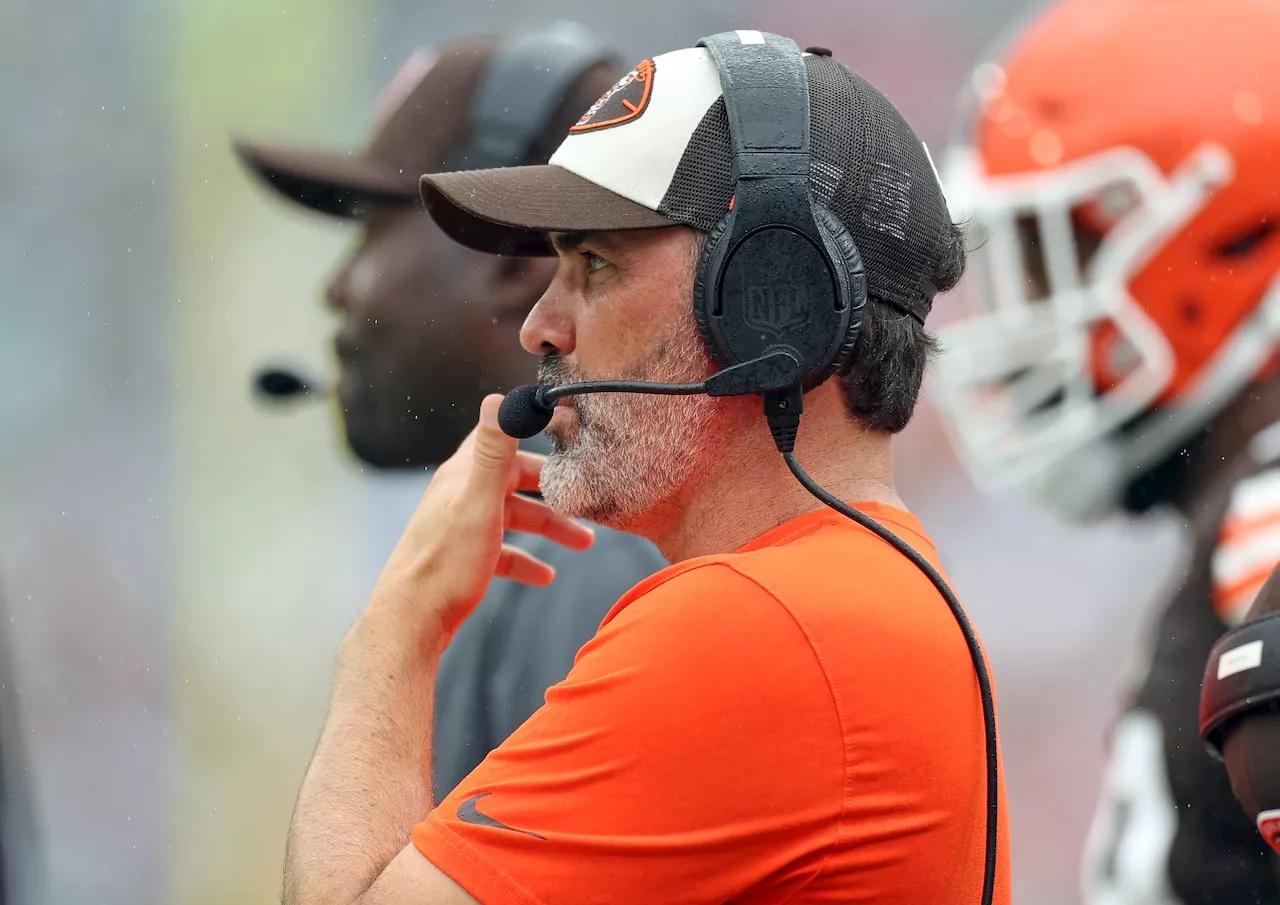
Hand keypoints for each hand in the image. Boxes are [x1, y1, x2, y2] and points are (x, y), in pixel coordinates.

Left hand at [366, 394, 594, 642]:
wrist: (411, 622)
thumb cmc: (445, 565)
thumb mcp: (478, 504)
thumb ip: (492, 453)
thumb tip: (499, 399)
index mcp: (462, 475)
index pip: (501, 440)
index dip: (532, 433)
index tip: (566, 435)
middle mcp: (459, 495)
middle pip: (515, 482)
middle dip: (553, 492)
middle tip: (589, 503)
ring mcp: (460, 527)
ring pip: (512, 517)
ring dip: (548, 527)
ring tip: (584, 543)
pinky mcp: (462, 557)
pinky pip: (501, 550)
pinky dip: (525, 558)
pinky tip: (544, 575)